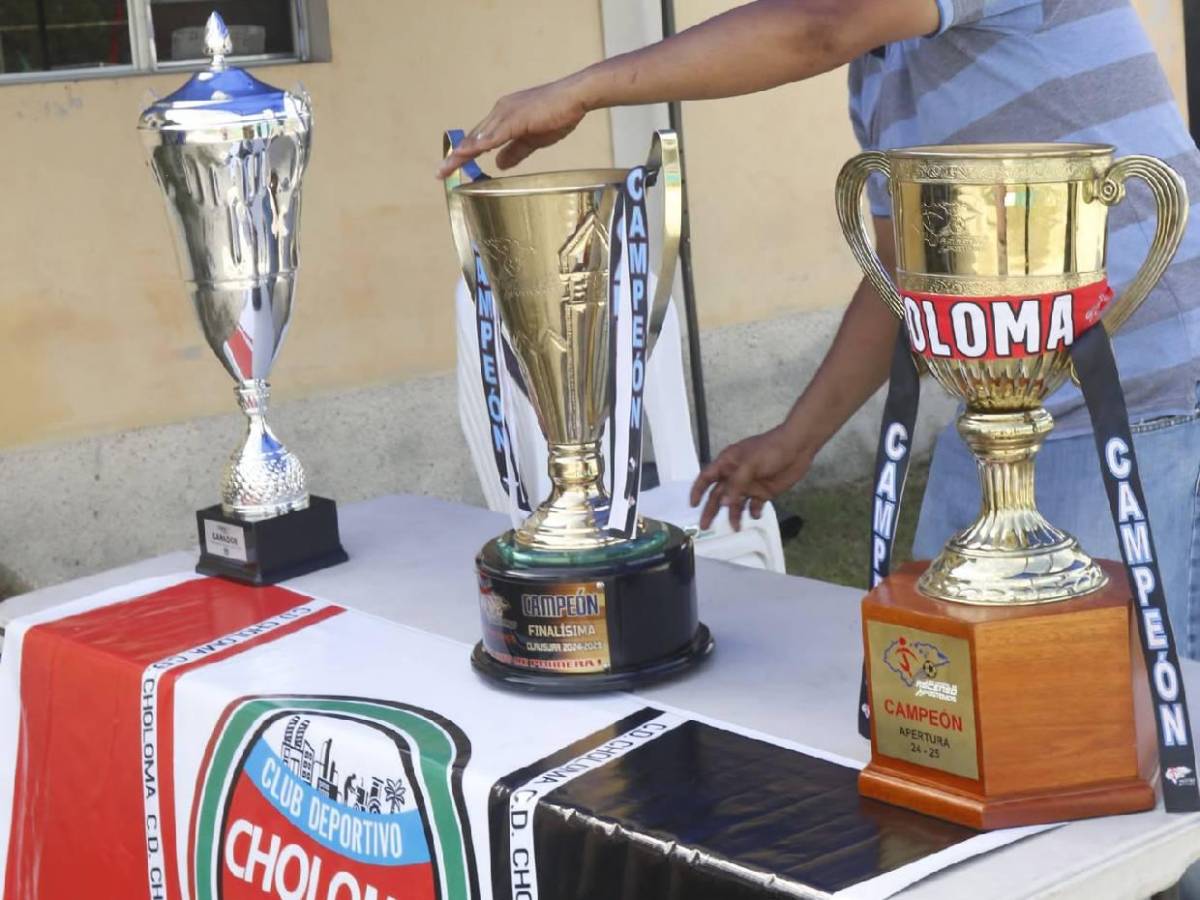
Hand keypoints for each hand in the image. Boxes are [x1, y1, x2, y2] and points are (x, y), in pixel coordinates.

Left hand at [436, 75, 590, 178]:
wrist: (574, 97)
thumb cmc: (557, 114)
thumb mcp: (532, 139)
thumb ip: (515, 151)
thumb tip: (499, 164)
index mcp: (503, 117)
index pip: (479, 138)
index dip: (464, 154)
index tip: (450, 167)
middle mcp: (500, 112)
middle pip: (473, 138)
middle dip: (456, 156)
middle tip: (440, 173)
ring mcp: (507, 113)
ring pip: (480, 137)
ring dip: (463, 153)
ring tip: (448, 167)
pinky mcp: (517, 117)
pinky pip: (496, 134)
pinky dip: (482, 144)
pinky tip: (470, 152)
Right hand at [689, 425, 812, 531]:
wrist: (798, 448)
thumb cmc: (771, 449)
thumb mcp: (750, 464)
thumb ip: (736, 484)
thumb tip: (725, 504)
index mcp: (727, 463)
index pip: (707, 477)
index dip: (698, 490)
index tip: (693, 505)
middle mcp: (735, 476)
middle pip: (718, 495)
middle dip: (711, 510)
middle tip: (705, 526)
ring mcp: (749, 485)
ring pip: (735, 503)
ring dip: (734, 515)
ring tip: (735, 527)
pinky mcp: (763, 492)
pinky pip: (753, 506)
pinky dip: (753, 512)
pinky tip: (755, 515)